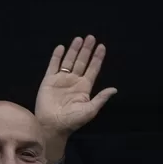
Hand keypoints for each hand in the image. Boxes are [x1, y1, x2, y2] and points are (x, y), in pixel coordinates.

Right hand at [35, 35, 116, 159]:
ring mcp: (61, 80)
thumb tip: (114, 89)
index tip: (102, 46)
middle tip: (91, 37)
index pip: (92, 69)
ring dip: (74, 50)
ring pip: (68, 61)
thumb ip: (101, 98)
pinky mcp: (49, 81)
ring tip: (79, 39)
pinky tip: (61, 48)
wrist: (52, 126)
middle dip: (86, 50)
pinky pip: (53, 65)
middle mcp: (73, 81)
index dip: (97, 58)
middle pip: (81, 62)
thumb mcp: (90, 110)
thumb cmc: (72, 121)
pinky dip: (57, 57)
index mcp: (84, 88)